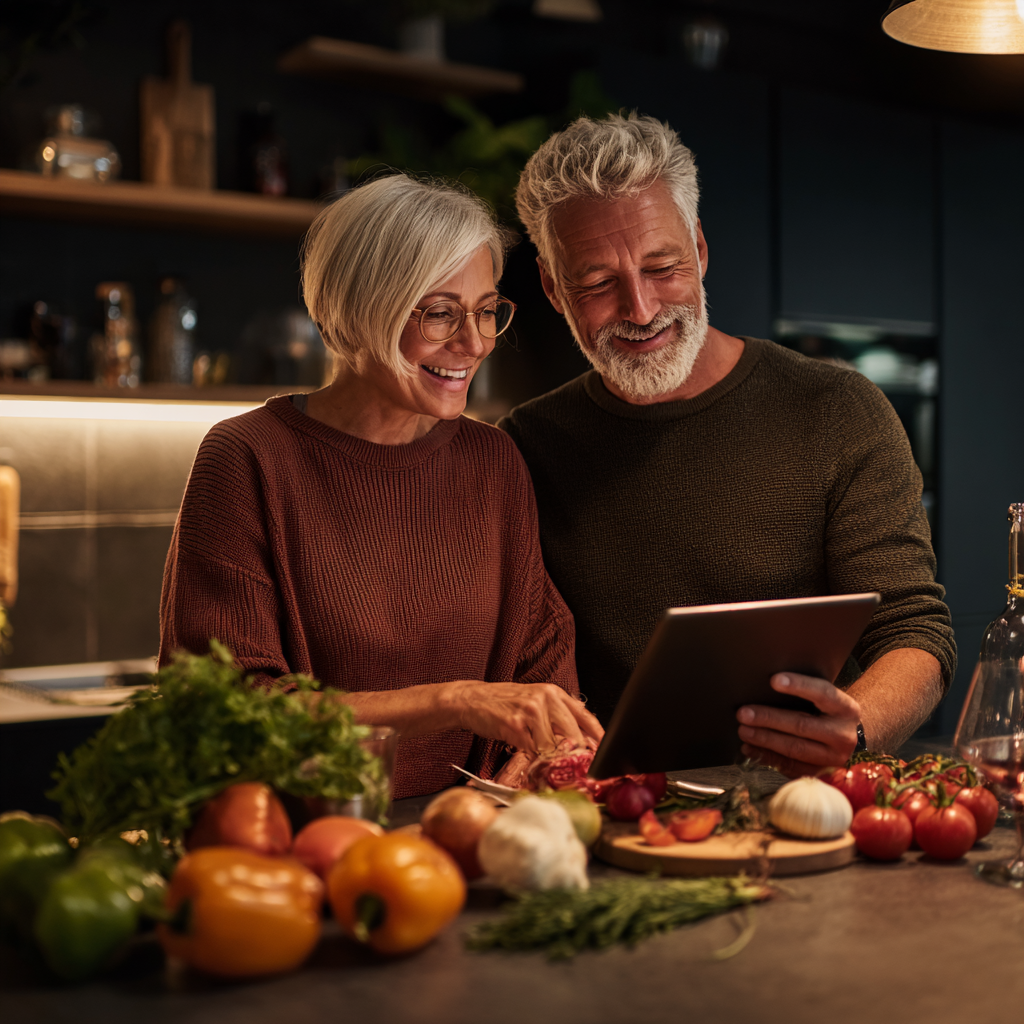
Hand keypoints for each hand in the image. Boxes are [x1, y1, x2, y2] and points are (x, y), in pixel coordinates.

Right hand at [445, 680, 604, 754]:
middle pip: (573, 734)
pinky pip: (532, 751)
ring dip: (550, 759)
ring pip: (553, 746)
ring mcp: (530, 711)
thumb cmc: (504, 703)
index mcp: (553, 692)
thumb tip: (578, 741)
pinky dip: (533, 760)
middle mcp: (545, 698)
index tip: (604, 750)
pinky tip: (528, 758)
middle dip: (576, 755)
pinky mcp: (515, 725)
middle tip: (577, 769)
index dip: (598, 735)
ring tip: (544, 762)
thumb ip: (555, 717)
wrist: (473, 699)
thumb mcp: (534, 702)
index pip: (584, 715)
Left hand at [735, 672, 860, 776]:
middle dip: (769, 718)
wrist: (849, 740)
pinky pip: (790, 767)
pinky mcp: (821, 774)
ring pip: (794, 748)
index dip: (799, 686)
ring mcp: (833, 758)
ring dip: (765, 739)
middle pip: (802, 725)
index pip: (823, 693)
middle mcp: (843, 735)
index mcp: (846, 709)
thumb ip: (807, 693)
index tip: (773, 680)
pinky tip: (750, 748)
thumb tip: (769, 684)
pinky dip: (767, 757)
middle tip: (744, 713)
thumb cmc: (828, 713)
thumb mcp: (827, 701)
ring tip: (743, 731)